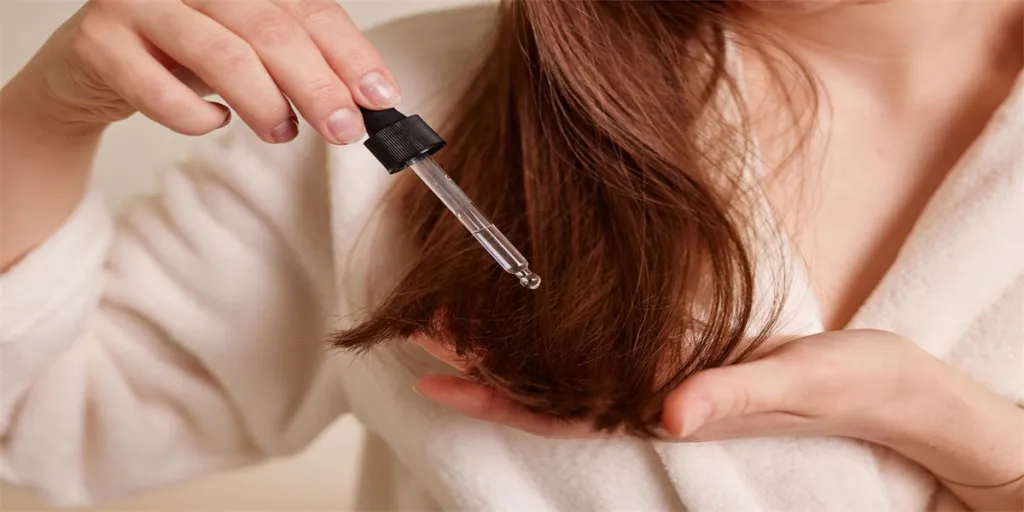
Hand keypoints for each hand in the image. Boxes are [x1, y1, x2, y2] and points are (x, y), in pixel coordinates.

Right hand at [12, 0, 397, 142]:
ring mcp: (139, 2)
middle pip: (270, 30)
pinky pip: (158, 89)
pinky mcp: (100, 40)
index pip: (307, 8)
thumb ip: (301, 63)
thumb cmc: (180, 56)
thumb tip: (364, 101)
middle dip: (317, 86)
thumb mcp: (248, 50)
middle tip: (344, 129)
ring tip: (282, 131)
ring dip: (264, 103)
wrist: (91, 67)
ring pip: (221, 55)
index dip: (349, 53)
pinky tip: (212, 122)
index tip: (379, 96)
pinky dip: (195, 117)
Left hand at [411, 329, 929, 439]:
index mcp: (673, 406)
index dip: (495, 392)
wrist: (889, 391)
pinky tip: (529, 318)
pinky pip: (607, 355)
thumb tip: (670, 411)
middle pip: (547, 389)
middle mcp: (656, 399)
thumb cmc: (852, 389)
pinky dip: (558, 335)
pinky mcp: (686, 360)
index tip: (435, 365)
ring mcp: (667, 381)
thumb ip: (733, 394)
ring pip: (567, 371)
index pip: (563, 407)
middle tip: (416, 325)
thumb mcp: (800, 385)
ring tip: (451, 317)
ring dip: (508, 346)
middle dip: (479, 361)